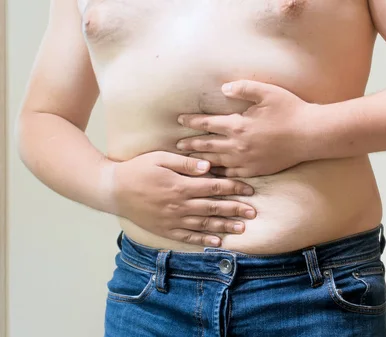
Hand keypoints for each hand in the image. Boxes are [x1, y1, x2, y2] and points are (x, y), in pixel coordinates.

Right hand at [111, 151, 256, 246]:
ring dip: (225, 227)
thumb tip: (209, 166)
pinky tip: (217, 242)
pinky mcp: (165, 229)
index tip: (249, 189)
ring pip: (204, 224)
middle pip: (214, 208)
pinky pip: (188, 237)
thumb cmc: (137, 169)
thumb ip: (185, 163)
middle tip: (254, 212)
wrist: (112, 190)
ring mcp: (173, 220)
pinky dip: (203, 240)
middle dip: (236, 210)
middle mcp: (179, 205)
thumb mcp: (160, 158)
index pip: (215, 187)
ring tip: (242, 229)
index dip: (234, 187)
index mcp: (181, 185)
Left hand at [176, 80, 315, 176]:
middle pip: (207, 146)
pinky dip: (219, 173)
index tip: (179, 121)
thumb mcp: (266, 92)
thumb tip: (222, 88)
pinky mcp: (255, 170)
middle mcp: (238, 145)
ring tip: (190, 161)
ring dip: (201, 160)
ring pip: (217, 162)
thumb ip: (242, 88)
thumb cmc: (290, 110)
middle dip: (191, 145)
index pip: (207, 124)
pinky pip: (232, 174)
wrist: (310, 134)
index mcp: (238, 124)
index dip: (191, 122)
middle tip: (177, 146)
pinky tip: (214, 173)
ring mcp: (246, 160)